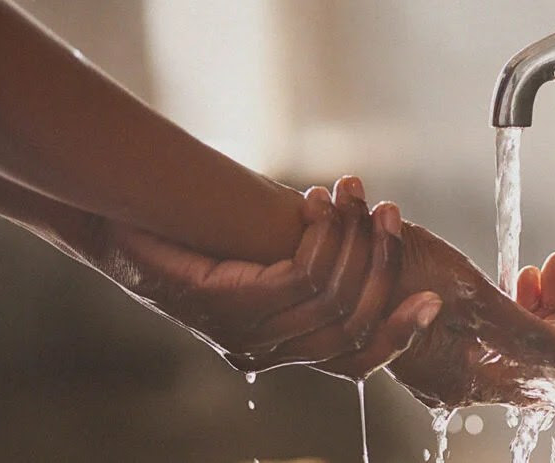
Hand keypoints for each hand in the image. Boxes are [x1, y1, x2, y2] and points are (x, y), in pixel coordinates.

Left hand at [96, 176, 442, 378]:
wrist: (121, 232)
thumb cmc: (190, 245)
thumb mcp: (258, 261)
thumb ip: (305, 268)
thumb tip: (361, 241)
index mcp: (280, 347)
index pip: (355, 361)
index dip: (398, 336)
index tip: (433, 301)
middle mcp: (268, 350)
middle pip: (355, 322)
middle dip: (383, 263)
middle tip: (391, 213)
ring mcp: (247, 332)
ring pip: (334, 296)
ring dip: (353, 237)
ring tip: (351, 193)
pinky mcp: (232, 305)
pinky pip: (303, 278)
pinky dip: (322, 237)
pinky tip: (318, 205)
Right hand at [386, 224, 554, 408]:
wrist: (329, 255)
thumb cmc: (391, 273)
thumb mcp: (472, 301)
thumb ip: (532, 339)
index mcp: (469, 379)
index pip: (553, 365)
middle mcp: (461, 378)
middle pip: (538, 352)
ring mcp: (451, 359)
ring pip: (519, 339)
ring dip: (545, 301)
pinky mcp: (441, 338)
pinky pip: (495, 331)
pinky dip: (516, 303)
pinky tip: (526, 276)